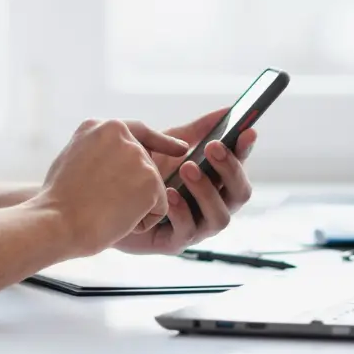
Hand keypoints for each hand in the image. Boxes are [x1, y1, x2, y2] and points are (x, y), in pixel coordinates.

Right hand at [33, 118, 187, 256]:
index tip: (181, 148)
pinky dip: (142, 221)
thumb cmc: (58, 200)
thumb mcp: (72, 157)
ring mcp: (138, 156)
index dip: (161, 142)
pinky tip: (118, 219)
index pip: (139, 131)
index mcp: (99, 126)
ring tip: (105, 209)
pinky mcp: (151, 180)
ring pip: (152, 188)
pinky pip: (158, 208)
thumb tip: (117, 157)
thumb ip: (98, 149)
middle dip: (133, 189)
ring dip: (135, 206)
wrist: (58, 221)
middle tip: (101, 203)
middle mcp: (121, 134)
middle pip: (146, 165)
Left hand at [112, 106, 258, 255]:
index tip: (247, 130)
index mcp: (215, 181)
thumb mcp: (169, 146)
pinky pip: (187, 231)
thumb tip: (226, 110)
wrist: (106, 199)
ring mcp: (197, 226)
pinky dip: (181, 211)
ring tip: (187, 169)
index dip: (245, 150)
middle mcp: (212, 205)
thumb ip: (196, 131)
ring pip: (220, 217)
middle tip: (212, 148)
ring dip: (206, 192)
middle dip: (230, 169)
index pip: (240, 166)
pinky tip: (168, 193)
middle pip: (240, 193)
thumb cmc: (143, 172)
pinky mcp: (174, 243)